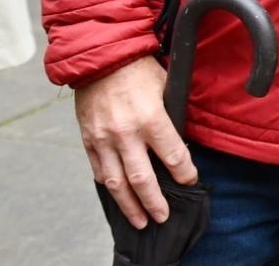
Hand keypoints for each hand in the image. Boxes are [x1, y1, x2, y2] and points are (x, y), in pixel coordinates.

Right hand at [74, 56, 196, 228]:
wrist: (101, 58)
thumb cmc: (140, 69)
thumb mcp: (167, 86)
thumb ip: (173, 114)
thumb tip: (184, 137)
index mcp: (152, 118)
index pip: (174, 156)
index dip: (185, 173)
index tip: (190, 182)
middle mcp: (127, 133)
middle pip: (142, 179)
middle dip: (154, 202)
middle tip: (163, 217)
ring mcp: (104, 139)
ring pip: (117, 182)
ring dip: (129, 205)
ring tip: (140, 220)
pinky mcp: (88, 140)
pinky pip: (99, 170)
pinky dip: (109, 186)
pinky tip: (118, 196)